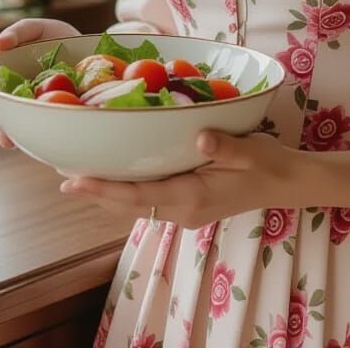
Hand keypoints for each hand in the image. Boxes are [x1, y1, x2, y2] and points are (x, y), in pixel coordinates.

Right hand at [0, 18, 79, 148]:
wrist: (90, 51)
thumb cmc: (56, 37)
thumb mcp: (37, 29)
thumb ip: (17, 33)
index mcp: (5, 73)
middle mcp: (13, 93)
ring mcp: (29, 107)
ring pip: (11, 123)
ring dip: (5, 133)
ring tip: (7, 141)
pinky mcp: (47, 117)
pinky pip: (36, 129)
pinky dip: (31, 136)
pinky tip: (31, 140)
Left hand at [59, 130, 306, 228]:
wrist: (288, 184)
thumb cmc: (269, 164)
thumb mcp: (251, 151)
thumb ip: (225, 145)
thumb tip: (200, 138)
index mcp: (193, 197)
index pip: (138, 195)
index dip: (103, 189)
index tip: (73, 181)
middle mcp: (183, 210)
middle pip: (128, 205)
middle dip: (95, 192)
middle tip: (61, 175)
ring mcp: (185, 211)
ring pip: (136, 205)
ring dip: (107, 193)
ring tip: (78, 176)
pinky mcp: (189, 205)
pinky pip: (149, 200)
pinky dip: (126, 191)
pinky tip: (115, 176)